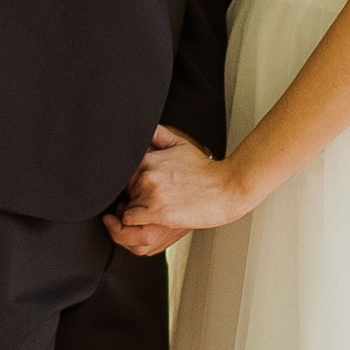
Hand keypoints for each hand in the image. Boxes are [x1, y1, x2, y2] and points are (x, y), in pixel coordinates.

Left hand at [104, 123, 246, 255]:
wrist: (226, 189)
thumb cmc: (206, 171)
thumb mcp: (181, 144)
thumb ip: (159, 135)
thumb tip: (147, 126)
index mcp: (149, 158)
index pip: (123, 172)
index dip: (132, 183)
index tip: (143, 188)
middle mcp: (147, 174)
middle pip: (124, 191)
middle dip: (134, 198)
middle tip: (154, 200)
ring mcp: (151, 193)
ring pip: (126, 207)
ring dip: (136, 212)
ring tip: (156, 210)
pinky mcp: (158, 212)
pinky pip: (130, 220)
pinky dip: (137, 222)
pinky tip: (153, 218)